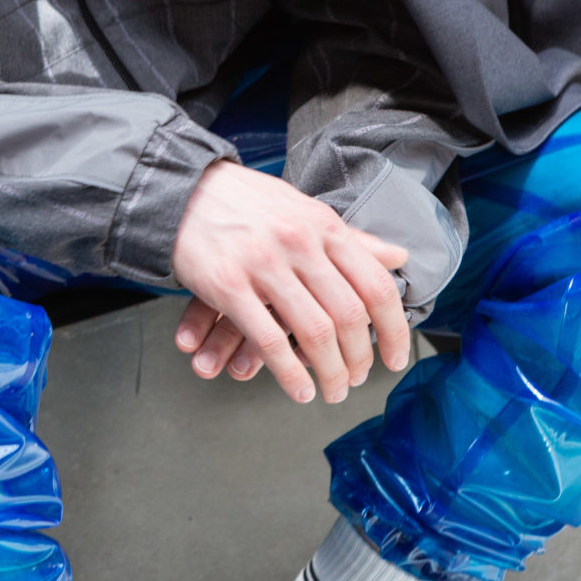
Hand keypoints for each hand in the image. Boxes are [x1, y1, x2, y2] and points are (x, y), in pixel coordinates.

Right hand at [169, 160, 411, 403]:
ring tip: (333, 391)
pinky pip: (268, 340)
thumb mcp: (305, 212)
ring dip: (330, 372)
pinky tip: (299, 390)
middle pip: (349, 315)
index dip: (394, 329)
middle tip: (358, 380)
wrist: (181, 190)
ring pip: (314, 332)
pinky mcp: (228, 285)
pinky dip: (289, 374)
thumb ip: (351, 240)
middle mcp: (300, 243)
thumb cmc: (246, 204)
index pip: (376, 285)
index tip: (396, 357)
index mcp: (324, 226)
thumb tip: (399, 257)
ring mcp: (264, 263)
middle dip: (360, 358)